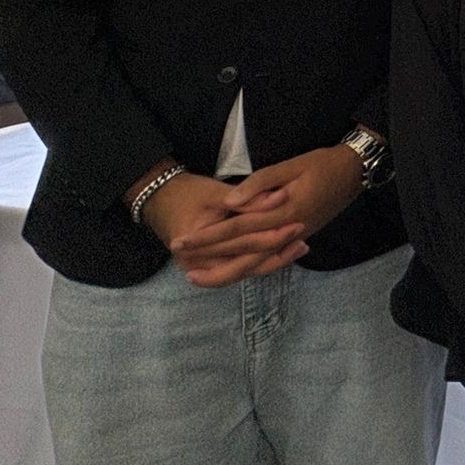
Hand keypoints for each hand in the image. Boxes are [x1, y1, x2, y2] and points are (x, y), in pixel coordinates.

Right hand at [143, 171, 306, 287]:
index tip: (297, 222)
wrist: (161, 199)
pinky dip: (260, 263)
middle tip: (303, 239)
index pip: (241, 243)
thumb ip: (248, 199)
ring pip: (243, 271)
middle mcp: (195, 263)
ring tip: (300, 248)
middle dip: (275, 252)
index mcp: (195, 245)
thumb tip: (281, 198)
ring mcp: (201, 269)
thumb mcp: (218, 193)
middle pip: (243, 263)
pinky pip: (238, 269)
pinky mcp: (209, 267)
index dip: (270, 234)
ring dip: (271, 262)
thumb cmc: (188, 193)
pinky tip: (284, 253)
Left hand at [170, 146, 365, 287]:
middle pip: (243, 256)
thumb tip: (231, 203)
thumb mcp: (291, 166)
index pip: (238, 230)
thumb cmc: (323, 164)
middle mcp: (287, 233)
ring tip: (197, 277)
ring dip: (226, 273)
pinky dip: (248, 268)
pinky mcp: (297, 238)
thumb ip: (259, 184)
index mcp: (283, 213)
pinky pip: (268, 261)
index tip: (181, 241)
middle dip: (209, 259)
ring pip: (256, 265)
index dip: (207, 237)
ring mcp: (294, 238)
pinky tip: (231, 268)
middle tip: (181, 263)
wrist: (355, 172)